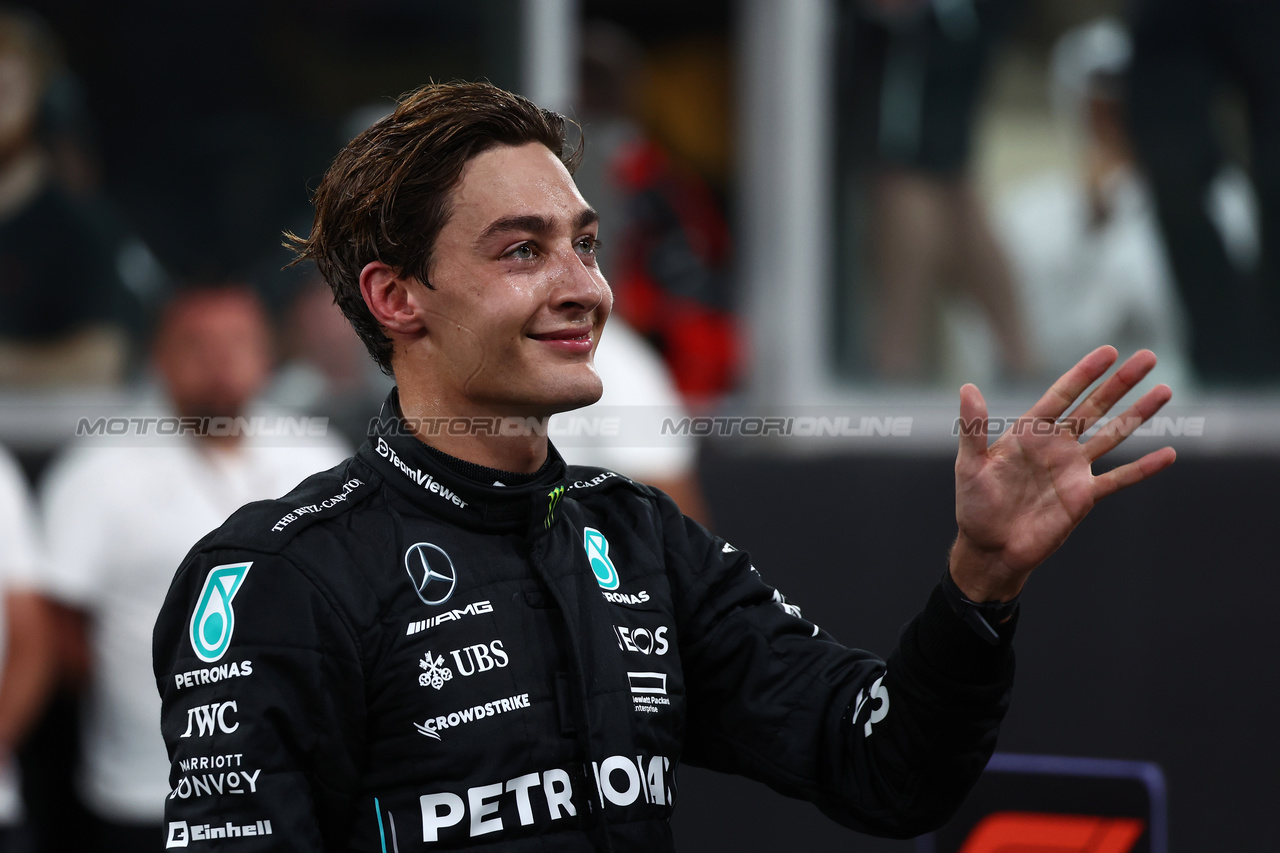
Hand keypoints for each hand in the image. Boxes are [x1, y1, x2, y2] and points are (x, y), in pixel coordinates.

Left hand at [949, 347, 1176, 601]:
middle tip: (1148, 356)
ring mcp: (1073, 469)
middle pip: (1095, 407)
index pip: (1062, 395)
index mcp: (1029, 432)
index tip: (1109, 351)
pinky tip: (1168, 454)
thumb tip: (967, 387)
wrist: (990, 549)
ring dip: (1139, 413)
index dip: (1085, 373)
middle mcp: (1056, 445)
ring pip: (1113, 434)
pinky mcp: (1084, 497)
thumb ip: (973, 428)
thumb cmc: (974, 506)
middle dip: (1121, 382)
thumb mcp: (970, 464)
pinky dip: (1143, 468)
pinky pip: (1119, 479)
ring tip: (1165, 390)